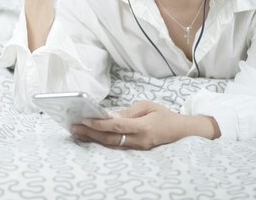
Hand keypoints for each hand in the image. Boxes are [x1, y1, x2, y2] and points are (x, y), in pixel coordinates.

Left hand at [70, 101, 219, 149]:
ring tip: (77, 132)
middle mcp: (139, 139)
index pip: (117, 126)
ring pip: (111, 144)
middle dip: (90, 133)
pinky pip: (116, 145)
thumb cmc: (164, 115)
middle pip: (110, 138)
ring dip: (93, 138)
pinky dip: (102, 140)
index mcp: (143, 126)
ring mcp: (138, 147)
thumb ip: (129, 112)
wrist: (182, 132)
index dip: (100, 123)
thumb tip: (110, 115)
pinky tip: (91, 136)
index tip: (85, 119)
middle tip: (73, 127)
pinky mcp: (136, 149)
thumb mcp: (148, 106)